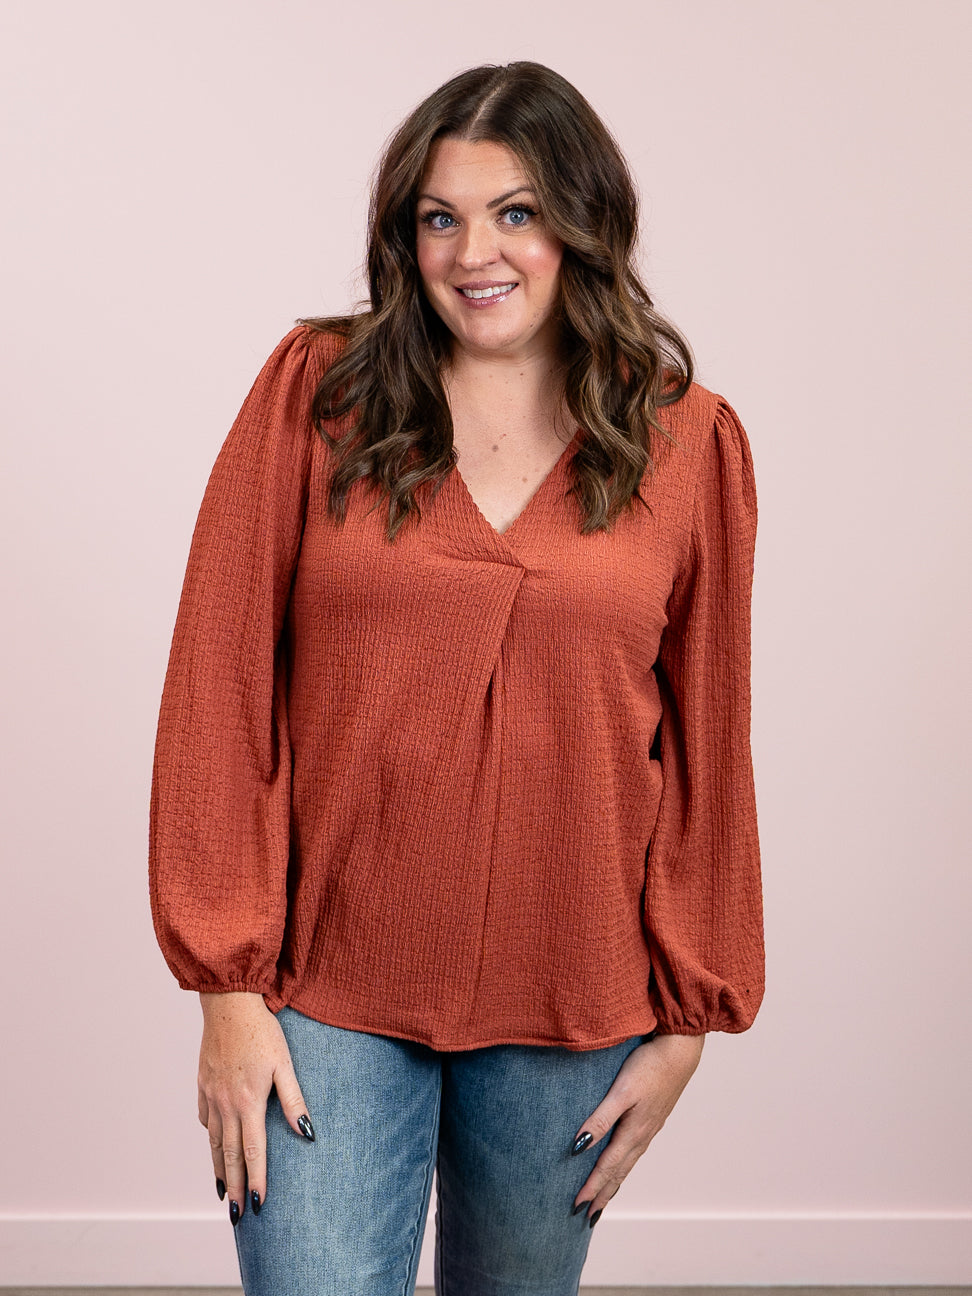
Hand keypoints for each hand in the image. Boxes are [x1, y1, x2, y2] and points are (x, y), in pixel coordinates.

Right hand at [197, 992, 313, 1225]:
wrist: (229, 1003)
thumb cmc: (262, 1030)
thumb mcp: (284, 1063)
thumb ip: (294, 1099)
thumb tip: (307, 1133)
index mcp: (249, 1101)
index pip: (253, 1151)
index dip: (258, 1179)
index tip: (260, 1205)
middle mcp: (226, 1104)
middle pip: (230, 1155)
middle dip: (236, 1187)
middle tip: (237, 1216)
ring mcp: (211, 1095)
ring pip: (214, 1141)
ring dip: (219, 1169)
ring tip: (224, 1192)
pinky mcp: (203, 1084)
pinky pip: (205, 1118)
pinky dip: (210, 1137)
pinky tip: (214, 1145)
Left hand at [570, 1033, 704, 1223]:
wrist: (680, 1050)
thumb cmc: (649, 1067)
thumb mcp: (621, 1092)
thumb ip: (600, 1119)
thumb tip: (578, 1148)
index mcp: (633, 1132)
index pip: (607, 1167)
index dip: (591, 1188)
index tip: (577, 1207)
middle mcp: (642, 1135)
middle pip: (619, 1172)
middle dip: (603, 1194)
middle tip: (588, 1216)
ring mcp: (650, 1127)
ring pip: (628, 1163)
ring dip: (614, 1182)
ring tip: (603, 1197)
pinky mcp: (653, 1117)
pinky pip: (635, 1150)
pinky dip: (624, 1165)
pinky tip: (623, 1162)